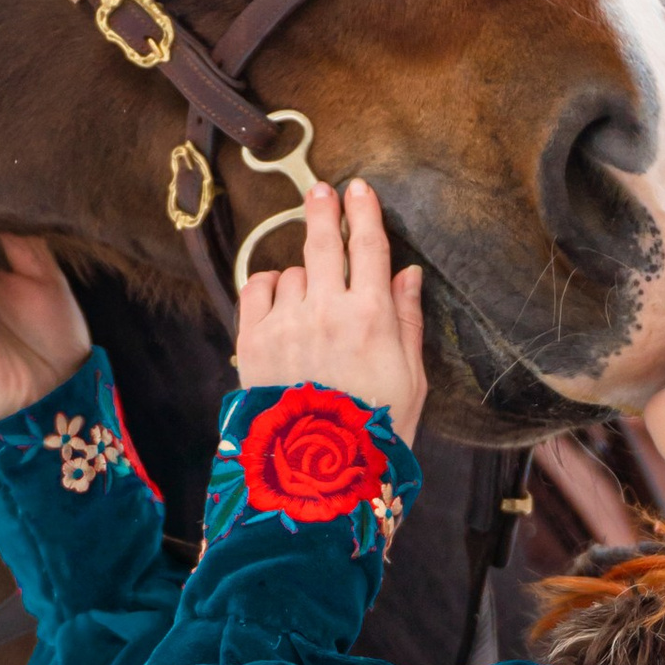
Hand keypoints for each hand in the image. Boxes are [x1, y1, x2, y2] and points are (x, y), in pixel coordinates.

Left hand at [234, 178, 425, 444]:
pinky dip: (267, 286)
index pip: (369, 247)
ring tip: (311, 310)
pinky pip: (256, 289)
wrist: (319, 474)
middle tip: (322, 191)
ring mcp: (286, 323)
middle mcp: (328, 311)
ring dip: (302, 278)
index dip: (364, 213)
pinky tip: (279, 301)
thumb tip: (408, 274)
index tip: (360, 190)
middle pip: (323, 242)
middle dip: (323, 209)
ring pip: (291, 272)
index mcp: (372, 318)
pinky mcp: (253, 340)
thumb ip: (407, 320)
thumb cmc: (375, 431)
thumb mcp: (411, 379)